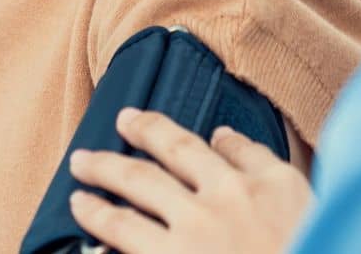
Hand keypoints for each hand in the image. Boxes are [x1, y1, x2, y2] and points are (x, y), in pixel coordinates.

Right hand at [68, 108, 311, 253]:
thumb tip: (126, 251)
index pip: (119, 228)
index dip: (94, 212)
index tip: (78, 200)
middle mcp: (202, 219)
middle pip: (139, 180)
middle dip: (106, 167)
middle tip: (85, 157)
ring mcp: (242, 193)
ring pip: (183, 148)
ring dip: (150, 132)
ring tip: (132, 120)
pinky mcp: (282, 183)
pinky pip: (246, 150)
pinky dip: (227, 140)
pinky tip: (216, 134)